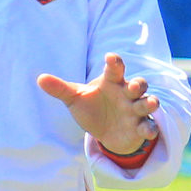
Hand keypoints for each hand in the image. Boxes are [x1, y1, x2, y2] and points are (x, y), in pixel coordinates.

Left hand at [39, 54, 159, 158]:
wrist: (105, 132)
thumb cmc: (92, 109)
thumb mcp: (75, 99)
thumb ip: (60, 89)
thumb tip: (40, 79)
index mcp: (111, 82)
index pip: (115, 69)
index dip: (115, 62)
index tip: (111, 58)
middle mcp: (127, 94)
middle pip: (138, 84)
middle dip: (138, 85)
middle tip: (132, 87)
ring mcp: (135, 110)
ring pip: (148, 102)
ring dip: (150, 102)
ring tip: (151, 103)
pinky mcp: (140, 127)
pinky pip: (149, 126)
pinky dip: (150, 129)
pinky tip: (147, 132)